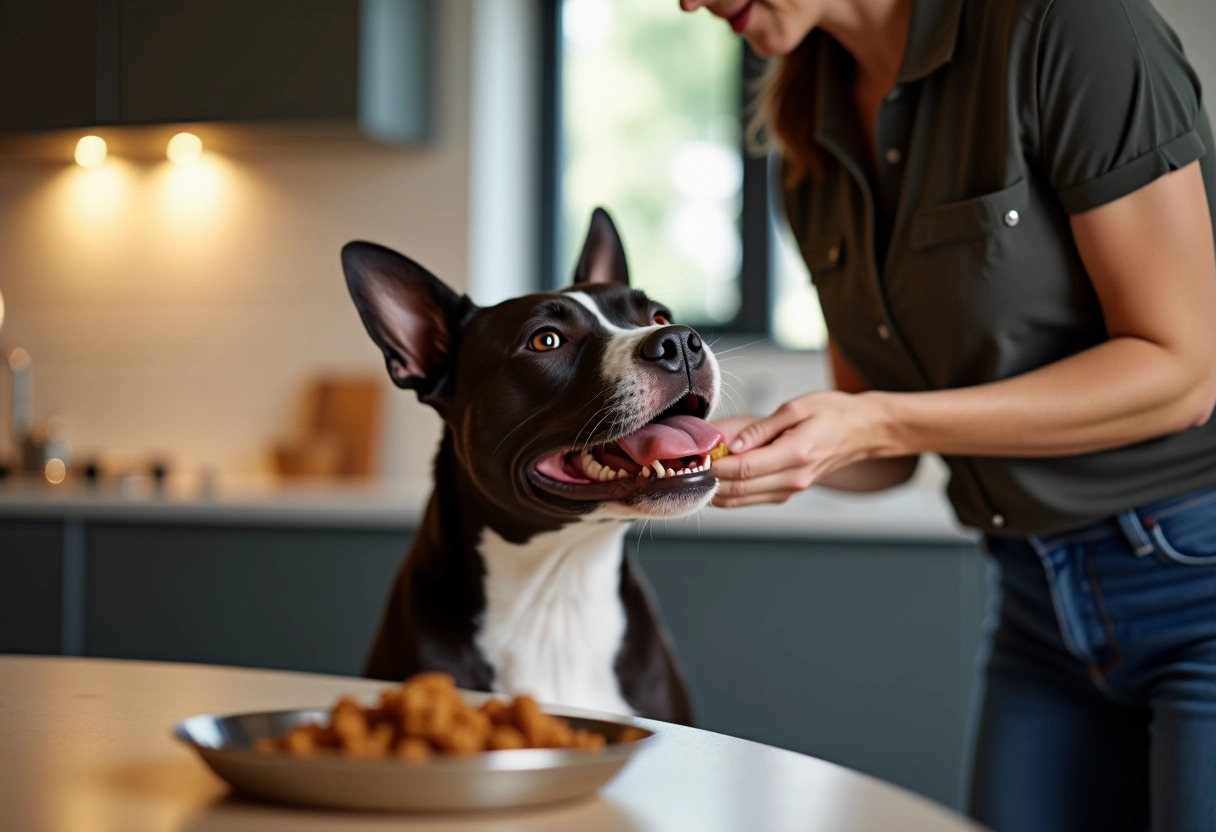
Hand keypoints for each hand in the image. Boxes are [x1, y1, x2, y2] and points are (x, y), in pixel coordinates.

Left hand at [711, 391, 885, 506]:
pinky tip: (714, 477)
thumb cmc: (832, 413)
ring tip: (694, 470)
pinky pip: (750, 499)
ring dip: (714, 489)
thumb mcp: (796, 408)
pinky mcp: (787, 492)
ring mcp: (791, 489)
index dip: (715, 465)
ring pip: (740, 500)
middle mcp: (793, 478)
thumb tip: (732, 444)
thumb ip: (760, 428)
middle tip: (686, 465)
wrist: (863, 430)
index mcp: (796, 454)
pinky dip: (728, 492)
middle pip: (738, 489)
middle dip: (708, 478)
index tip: (695, 456)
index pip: (745, 468)